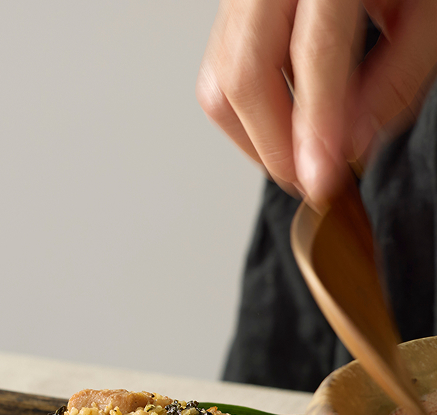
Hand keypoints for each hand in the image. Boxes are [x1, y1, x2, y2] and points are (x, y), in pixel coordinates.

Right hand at [197, 0, 436, 203]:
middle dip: (273, 144)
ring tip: (298, 158)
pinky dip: (247, 114)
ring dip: (254, 137)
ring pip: (217, 81)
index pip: (313, 51)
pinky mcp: (229, 9)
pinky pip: (218, 72)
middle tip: (308, 178)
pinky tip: (283, 126)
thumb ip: (395, 79)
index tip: (323, 178)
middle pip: (243, 73)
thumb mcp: (428, 10)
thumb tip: (347, 146)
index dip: (317, 124)